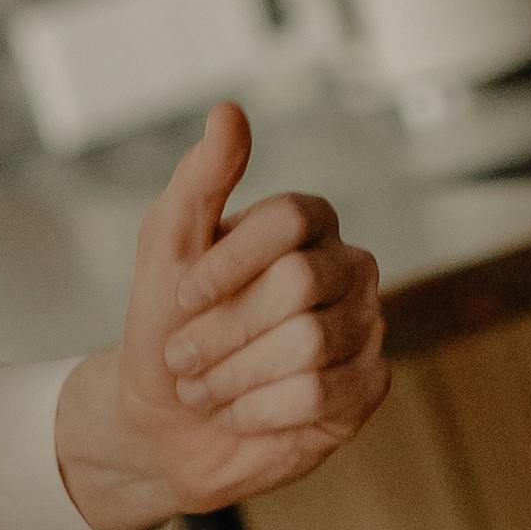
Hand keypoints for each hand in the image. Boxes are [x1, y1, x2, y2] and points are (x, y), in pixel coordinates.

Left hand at [52, 105, 391, 529]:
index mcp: (309, 224)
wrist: (162, 420)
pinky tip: (238, 412)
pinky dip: (258, 411)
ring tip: (204, 388)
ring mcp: (366, 328)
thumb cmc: (167, 325)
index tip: (183, 296)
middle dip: (224, 330)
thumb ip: (200, 179)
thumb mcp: (166, 246)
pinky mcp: (367, 387)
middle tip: (184, 358)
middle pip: (298, 285)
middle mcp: (349, 268)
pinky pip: (320, 395)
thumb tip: (228, 109)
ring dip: (233, 375)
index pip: (291, 219)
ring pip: (309, 344)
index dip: (230, 262)